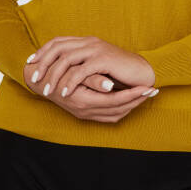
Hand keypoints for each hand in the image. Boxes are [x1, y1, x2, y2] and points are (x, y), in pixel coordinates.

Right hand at [23, 72, 158, 122]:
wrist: (36, 80)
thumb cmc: (54, 73)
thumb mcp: (73, 73)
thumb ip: (92, 79)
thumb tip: (110, 86)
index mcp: (84, 102)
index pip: (116, 102)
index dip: (134, 95)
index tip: (149, 87)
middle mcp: (85, 112)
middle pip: (119, 110)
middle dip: (137, 101)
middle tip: (154, 91)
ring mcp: (85, 115)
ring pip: (116, 114)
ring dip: (132, 105)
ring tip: (146, 95)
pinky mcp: (86, 114)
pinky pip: (110, 116)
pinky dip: (123, 109)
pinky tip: (131, 101)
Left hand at [24, 36, 155, 98]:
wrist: (142, 70)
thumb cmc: (120, 71)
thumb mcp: (97, 64)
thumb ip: (82, 63)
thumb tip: (61, 70)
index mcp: (86, 41)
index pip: (58, 42)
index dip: (43, 51)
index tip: (31, 63)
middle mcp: (89, 42)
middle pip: (58, 48)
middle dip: (43, 63)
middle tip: (35, 79)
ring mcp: (96, 49)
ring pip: (66, 59)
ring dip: (54, 75)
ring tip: (47, 90)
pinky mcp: (103, 59)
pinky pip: (81, 71)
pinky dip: (70, 82)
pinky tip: (64, 93)